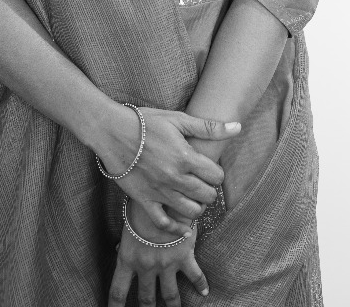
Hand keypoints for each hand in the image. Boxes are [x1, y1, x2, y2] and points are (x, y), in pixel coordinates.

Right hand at [96, 105, 238, 234]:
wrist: (113, 132)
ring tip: (193, 198)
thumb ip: (208, 127)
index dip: (216, 173)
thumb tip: (237, 127)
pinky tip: (183, 228)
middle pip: (207, 196)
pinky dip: (176, 229)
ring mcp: (160, 191)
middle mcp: (175, 178)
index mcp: (185, 157)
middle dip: (209, 191)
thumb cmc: (145, 122)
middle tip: (202, 184)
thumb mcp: (177, 119)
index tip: (209, 169)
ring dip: (197, 207)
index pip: (217, 176)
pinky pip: (164, 223)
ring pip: (191, 213)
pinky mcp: (145, 200)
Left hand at [108, 202, 206, 306]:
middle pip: (145, 298)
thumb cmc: (142, 206)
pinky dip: (201, 285)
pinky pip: (195, 276)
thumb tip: (117, 250)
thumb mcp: (128, 224)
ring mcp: (166, 264)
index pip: (117, 290)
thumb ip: (125, 242)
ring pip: (170, 295)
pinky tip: (205, 292)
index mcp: (128, 258)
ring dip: (172, 306)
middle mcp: (146, 266)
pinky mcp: (184, 257)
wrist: (164, 197)